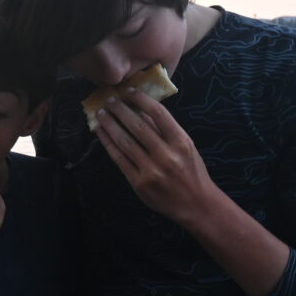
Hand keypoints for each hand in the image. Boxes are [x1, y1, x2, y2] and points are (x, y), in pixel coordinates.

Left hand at [92, 92, 218, 224]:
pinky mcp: (138, 182)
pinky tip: (101, 133)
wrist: (195, 204)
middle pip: (138, 126)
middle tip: (109, 99)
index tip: (129, 91)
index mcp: (181, 142)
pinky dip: (108, 143)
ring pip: (125, 142)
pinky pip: (119, 159)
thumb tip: (142, 109)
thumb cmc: (191, 171)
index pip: (159, 114)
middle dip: (121, 110)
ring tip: (101, 114)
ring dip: (110, 125)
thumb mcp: (186, 147)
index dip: (141, 99)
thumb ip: (166, 130)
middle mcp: (166, 155)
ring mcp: (151, 170)